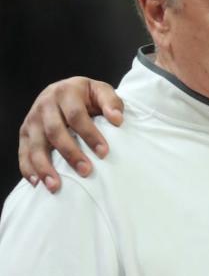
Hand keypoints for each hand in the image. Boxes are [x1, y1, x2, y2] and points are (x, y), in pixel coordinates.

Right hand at [18, 78, 123, 192]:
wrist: (64, 90)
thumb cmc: (87, 96)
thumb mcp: (100, 91)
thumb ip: (111, 102)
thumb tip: (117, 119)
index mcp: (65, 92)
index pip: (76, 115)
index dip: (90, 134)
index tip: (104, 153)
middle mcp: (45, 104)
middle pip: (54, 131)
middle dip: (70, 153)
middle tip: (86, 172)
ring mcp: (32, 119)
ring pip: (36, 144)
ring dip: (44, 166)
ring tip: (56, 186)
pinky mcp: (25, 132)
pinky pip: (23, 152)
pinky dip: (28, 168)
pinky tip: (37, 183)